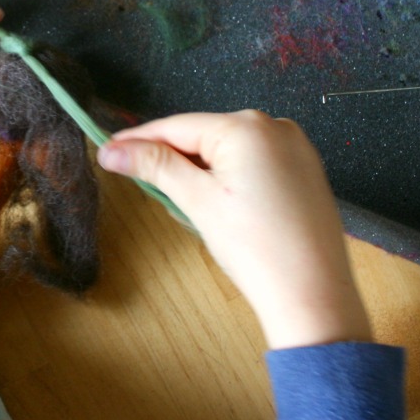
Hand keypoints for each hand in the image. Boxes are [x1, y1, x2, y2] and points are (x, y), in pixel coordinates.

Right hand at [97, 111, 371, 349]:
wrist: (313, 294)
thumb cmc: (254, 246)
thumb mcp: (198, 201)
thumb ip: (155, 167)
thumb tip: (111, 151)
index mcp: (247, 126)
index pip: (179, 126)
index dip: (139, 140)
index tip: (106, 150)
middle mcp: (275, 125)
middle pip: (205, 135)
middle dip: (171, 156)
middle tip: (136, 177)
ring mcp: (295, 147)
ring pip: (229, 150)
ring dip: (199, 169)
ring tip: (178, 198)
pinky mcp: (305, 170)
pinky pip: (254, 162)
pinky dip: (229, 176)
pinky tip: (218, 203)